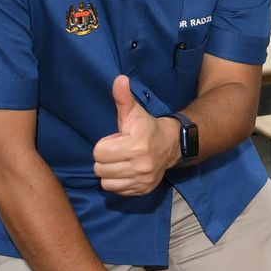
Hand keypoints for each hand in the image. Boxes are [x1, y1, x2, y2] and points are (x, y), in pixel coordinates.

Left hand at [93, 75, 179, 195]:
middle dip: (105, 159)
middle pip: (100, 169)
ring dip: (109, 172)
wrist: (171, 144)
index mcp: (136, 146)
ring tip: (120, 162)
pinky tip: (125, 171)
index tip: (115, 140)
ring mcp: (143, 180)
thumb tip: (119, 79)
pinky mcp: (144, 190)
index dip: (104, 145)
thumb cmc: (146, 127)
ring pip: (106, 182)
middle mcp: (141, 166)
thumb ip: (123, 97)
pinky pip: (116, 191)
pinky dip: (117, 182)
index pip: (98, 153)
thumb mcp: (134, 112)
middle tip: (117, 152)